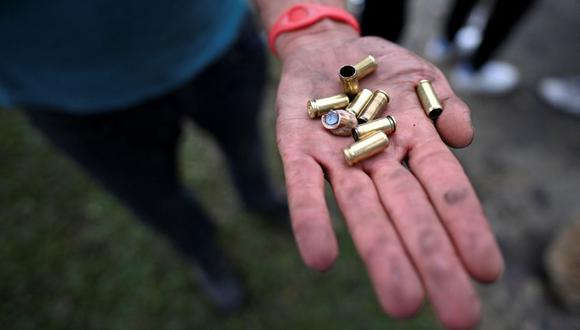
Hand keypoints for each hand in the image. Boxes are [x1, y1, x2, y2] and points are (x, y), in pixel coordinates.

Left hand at [274, 22, 503, 328]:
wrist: (326, 49)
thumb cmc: (382, 70)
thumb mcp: (421, 77)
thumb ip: (444, 103)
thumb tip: (463, 136)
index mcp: (416, 145)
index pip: (445, 191)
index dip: (465, 228)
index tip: (486, 272)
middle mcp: (379, 161)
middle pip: (408, 214)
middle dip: (431, 261)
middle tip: (457, 317)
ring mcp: (339, 159)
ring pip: (362, 211)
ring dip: (380, 254)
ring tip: (401, 301)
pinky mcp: (298, 151)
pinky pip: (304, 189)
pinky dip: (311, 220)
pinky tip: (320, 258)